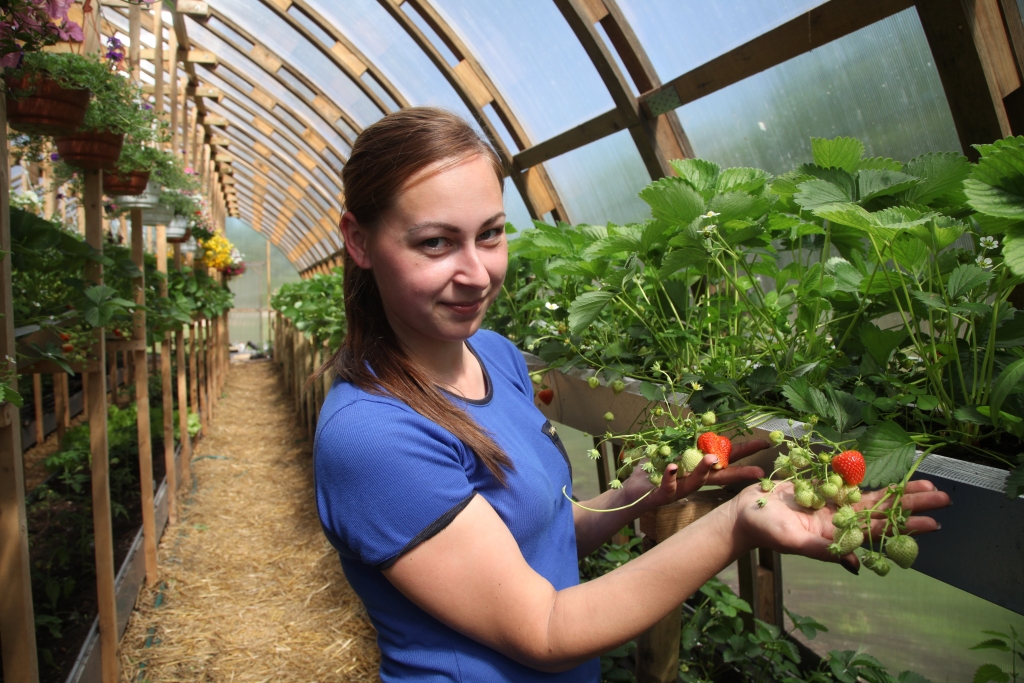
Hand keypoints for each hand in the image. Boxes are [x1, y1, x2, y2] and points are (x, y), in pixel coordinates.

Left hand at [624, 439, 769, 508]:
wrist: (632, 490)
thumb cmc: (654, 469)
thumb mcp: (672, 449)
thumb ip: (688, 439)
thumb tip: (705, 421)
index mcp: (698, 466)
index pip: (725, 458)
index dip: (744, 451)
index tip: (765, 444)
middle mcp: (694, 479)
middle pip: (720, 475)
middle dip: (739, 472)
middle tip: (758, 471)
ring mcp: (680, 488)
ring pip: (697, 481)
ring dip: (704, 469)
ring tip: (711, 458)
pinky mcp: (664, 494)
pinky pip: (669, 485)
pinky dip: (671, 475)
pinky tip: (673, 466)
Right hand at [727, 479, 950, 571]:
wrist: (744, 514)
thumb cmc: (765, 530)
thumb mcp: (792, 542)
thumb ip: (820, 550)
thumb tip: (852, 562)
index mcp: (838, 534)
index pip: (880, 529)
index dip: (907, 525)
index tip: (935, 522)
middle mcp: (841, 519)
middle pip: (884, 510)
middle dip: (913, 504)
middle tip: (945, 497)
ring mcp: (833, 504)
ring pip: (873, 496)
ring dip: (899, 491)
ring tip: (926, 484)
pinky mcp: (821, 489)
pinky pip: (851, 482)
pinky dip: (871, 477)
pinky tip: (890, 474)